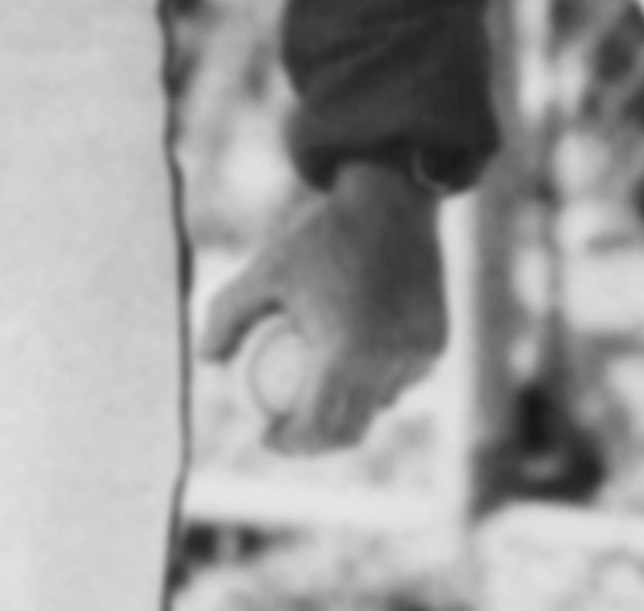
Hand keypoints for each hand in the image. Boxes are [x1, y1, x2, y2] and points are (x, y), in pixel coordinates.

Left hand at [196, 161, 444, 454]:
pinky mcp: (437, 342)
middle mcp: (388, 360)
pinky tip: (358, 353)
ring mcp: (418, 354)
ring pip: (378, 404)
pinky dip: (378, 378)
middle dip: (316, 442)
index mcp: (346, 351)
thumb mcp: (264, 269)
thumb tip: (206, 360)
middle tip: (290, 429)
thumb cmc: (318, 236)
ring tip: (321, 383)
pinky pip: (401, 377)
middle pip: (349, 430)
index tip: (268, 436)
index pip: (315, 428)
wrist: (388, 200)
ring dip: (350, 407)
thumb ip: (226, 314)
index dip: (288, 443)